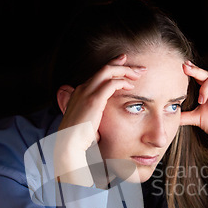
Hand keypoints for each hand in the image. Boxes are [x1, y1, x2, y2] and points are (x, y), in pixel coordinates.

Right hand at [54, 55, 144, 185]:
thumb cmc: (79, 138)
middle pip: (105, 68)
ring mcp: (86, 93)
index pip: (99, 74)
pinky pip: (111, 83)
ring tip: (138, 74)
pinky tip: (131, 87)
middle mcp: (82, 89)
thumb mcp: (87, 122)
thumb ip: (95, 117)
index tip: (125, 64)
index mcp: (80, 93)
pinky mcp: (93, 100)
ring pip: (108, 71)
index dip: (113, 66)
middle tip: (139, 68)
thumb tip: (103, 124)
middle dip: (123, 65)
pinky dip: (122, 82)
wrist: (69, 144)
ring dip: (125, 71)